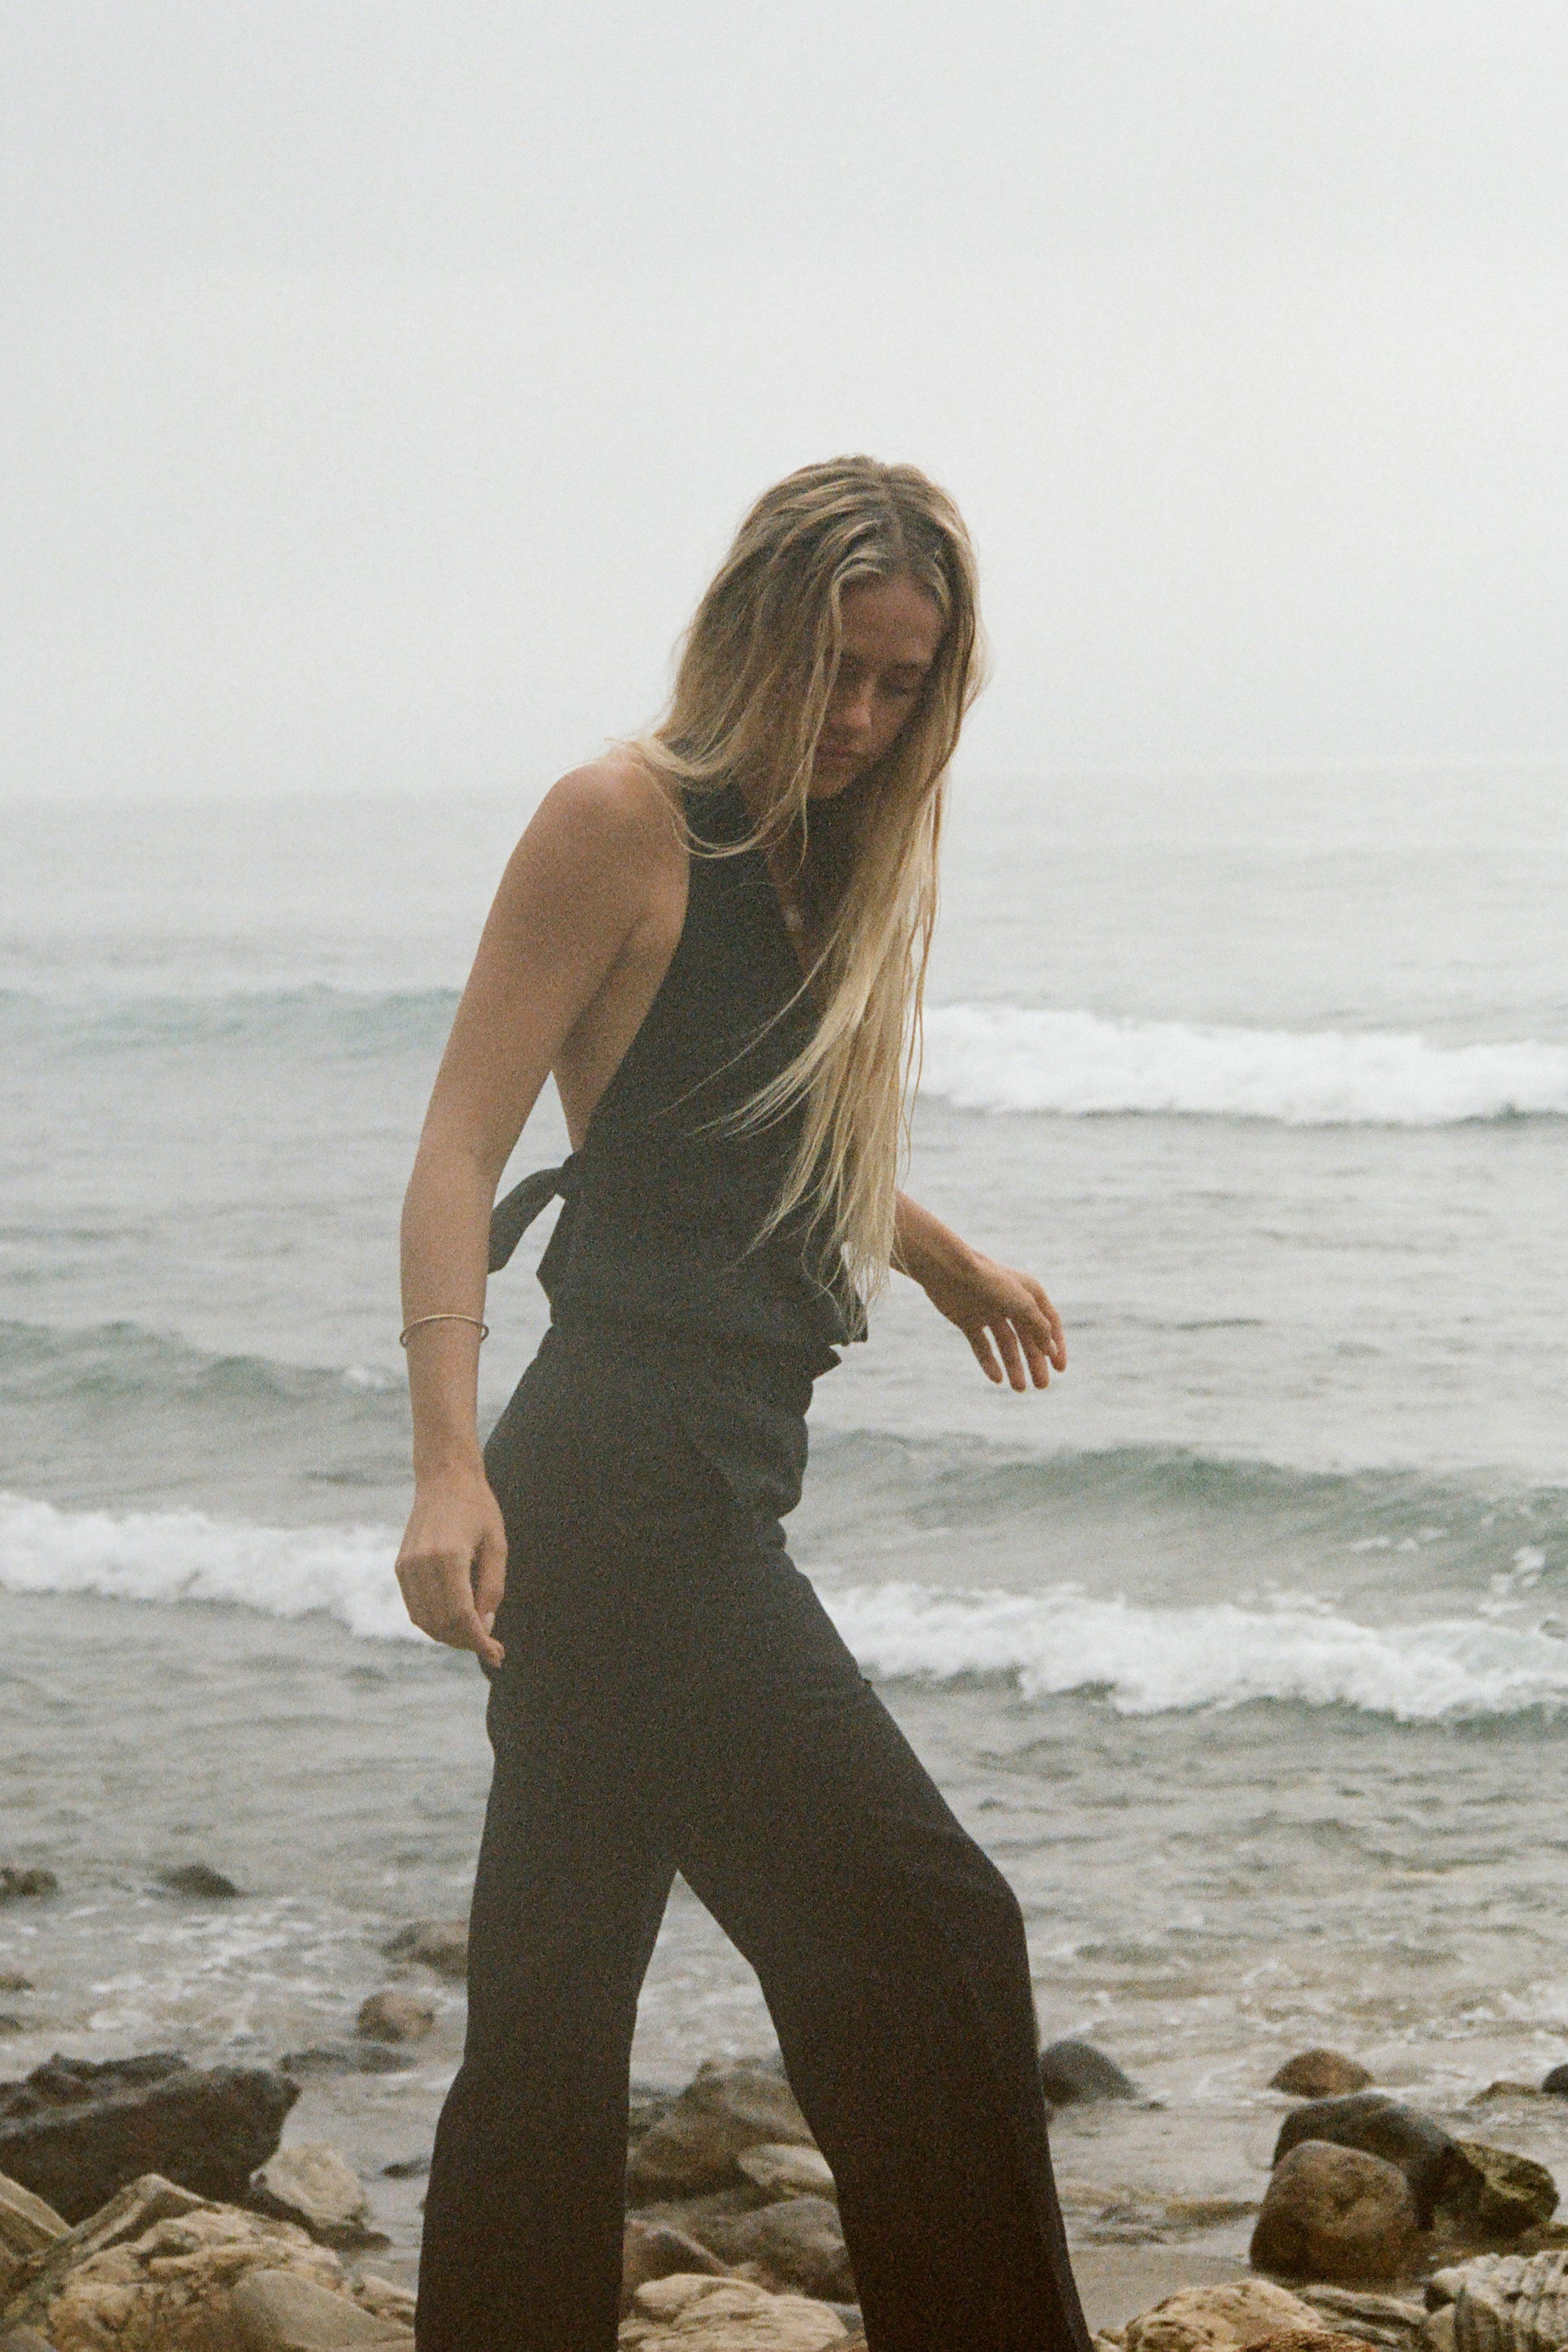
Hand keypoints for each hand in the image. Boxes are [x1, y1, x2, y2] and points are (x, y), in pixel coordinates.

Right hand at [395, 1465, 507, 1668]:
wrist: (444, 1479)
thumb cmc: (479, 1508)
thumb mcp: (497, 1545)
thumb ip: (492, 1588)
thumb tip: (484, 1626)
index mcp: (448, 1557)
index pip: (461, 1615)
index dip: (479, 1641)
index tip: (497, 1655)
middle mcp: (421, 1564)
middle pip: (442, 1623)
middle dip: (467, 1641)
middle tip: (491, 1647)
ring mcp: (406, 1566)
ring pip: (425, 1621)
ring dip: (449, 1636)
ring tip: (475, 1636)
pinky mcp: (400, 1566)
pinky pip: (414, 1608)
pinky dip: (434, 1621)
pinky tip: (455, 1621)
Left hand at [918, 1245, 1066, 1390]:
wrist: (950, 1272)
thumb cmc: (990, 1282)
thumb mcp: (1023, 1305)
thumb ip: (1040, 1328)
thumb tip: (1051, 1351)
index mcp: (1030, 1293)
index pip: (1050, 1323)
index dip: (1056, 1346)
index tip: (1060, 1369)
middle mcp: (1011, 1302)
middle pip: (1028, 1338)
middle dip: (1036, 1362)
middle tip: (1042, 1386)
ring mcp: (989, 1312)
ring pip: (1006, 1345)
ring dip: (1014, 1366)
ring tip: (1019, 1388)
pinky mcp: (968, 1320)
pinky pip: (982, 1346)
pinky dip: (989, 1362)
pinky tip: (997, 1379)